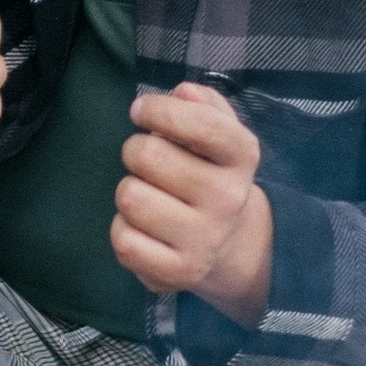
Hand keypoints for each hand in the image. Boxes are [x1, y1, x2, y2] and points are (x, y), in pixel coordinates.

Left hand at [111, 83, 272, 323]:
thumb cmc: (208, 173)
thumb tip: (182, 93)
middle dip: (135, 151)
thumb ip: (203, 103)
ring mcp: (205, 239)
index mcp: (242, 156)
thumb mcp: (219, 132)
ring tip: (148, 195)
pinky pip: (124, 240)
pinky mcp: (179, 272)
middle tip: (146, 162)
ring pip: (130, 198)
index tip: (140, 111)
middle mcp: (228, 198)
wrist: (228, 243)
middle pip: (148, 156)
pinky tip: (142, 228)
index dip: (159, 110)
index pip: (201, 124)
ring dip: (129, 191)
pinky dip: (123, 230)